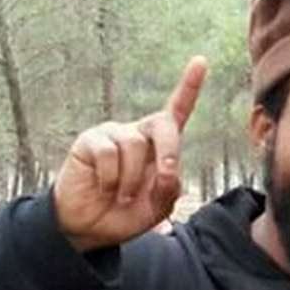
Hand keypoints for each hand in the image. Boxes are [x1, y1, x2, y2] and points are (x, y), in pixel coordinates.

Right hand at [53, 57, 205, 250]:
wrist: (88, 228)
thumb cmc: (124, 214)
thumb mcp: (156, 208)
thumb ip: (169, 189)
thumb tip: (166, 171)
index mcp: (158, 146)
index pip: (177, 111)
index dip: (189, 87)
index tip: (201, 61)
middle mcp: (137, 133)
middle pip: (164, 124)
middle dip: (170, 151)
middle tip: (165, 177)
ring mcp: (113, 134)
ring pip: (135, 146)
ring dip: (132, 180)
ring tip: (122, 196)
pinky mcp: (90, 141)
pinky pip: (108, 153)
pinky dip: (110, 179)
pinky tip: (103, 188)